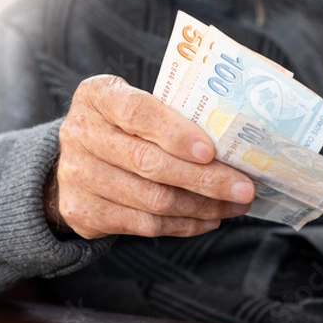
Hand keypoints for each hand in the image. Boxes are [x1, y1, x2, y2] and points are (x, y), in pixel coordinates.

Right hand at [44, 75, 254, 238]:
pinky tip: (209, 218)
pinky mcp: (84, 213)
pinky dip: (184, 224)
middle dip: (205, 179)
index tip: (211, 152)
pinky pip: (145, 225)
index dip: (175, 134)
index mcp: (98, 97)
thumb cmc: (125, 128)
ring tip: (235, 206)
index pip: (137, 113)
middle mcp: (80, 134)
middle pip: (150, 163)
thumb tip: (234, 145)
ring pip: (152, 200)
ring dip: (202, 206)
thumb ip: (172, 117)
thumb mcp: (139, 107)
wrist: (79, 162)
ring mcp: (77, 176)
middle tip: (244, 189)